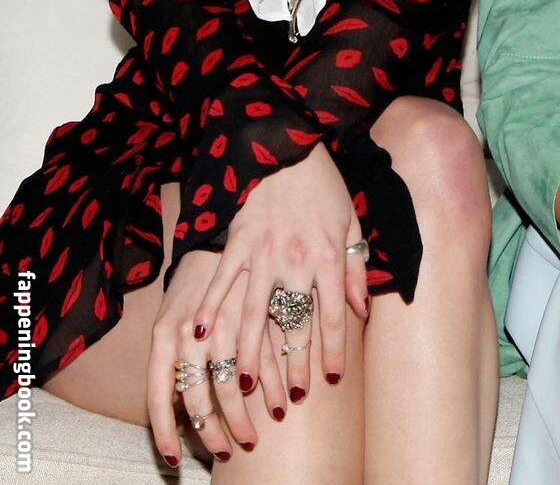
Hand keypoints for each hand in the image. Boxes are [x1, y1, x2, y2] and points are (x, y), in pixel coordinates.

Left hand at [148, 250, 285, 464]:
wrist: (231, 215)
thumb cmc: (198, 274)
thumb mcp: (173, 314)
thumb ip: (172, 360)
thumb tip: (174, 405)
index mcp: (164, 333)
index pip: (157, 396)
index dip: (165, 431)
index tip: (175, 461)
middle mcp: (191, 329)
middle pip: (202, 395)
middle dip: (220, 429)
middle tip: (237, 447)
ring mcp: (224, 316)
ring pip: (237, 379)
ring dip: (255, 408)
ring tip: (268, 423)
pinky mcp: (258, 304)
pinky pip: (265, 353)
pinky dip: (277, 378)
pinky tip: (286, 394)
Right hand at [189, 144, 368, 401]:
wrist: (290, 146)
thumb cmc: (324, 186)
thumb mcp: (351, 224)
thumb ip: (355, 268)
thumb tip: (362, 309)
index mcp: (328, 257)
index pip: (334, 315)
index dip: (334, 350)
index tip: (332, 378)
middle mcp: (297, 260)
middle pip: (294, 323)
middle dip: (292, 365)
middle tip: (286, 399)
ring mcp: (264, 251)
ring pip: (254, 311)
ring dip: (247, 351)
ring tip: (240, 385)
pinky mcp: (238, 240)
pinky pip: (222, 279)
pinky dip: (210, 305)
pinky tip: (199, 332)